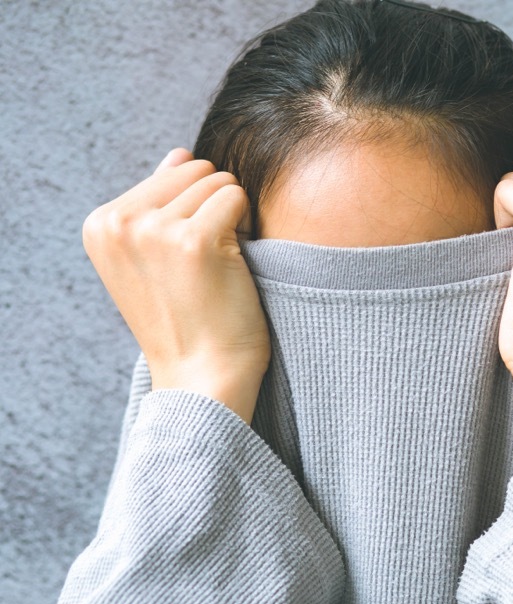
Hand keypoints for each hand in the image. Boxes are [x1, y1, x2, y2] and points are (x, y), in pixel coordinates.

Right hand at [82, 148, 268, 424]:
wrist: (202, 377)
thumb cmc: (187, 319)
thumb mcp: (155, 256)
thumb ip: (162, 200)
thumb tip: (180, 153)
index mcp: (100, 223)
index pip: (172, 172)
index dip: (196, 209)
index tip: (186, 259)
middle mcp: (119, 221)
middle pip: (196, 170)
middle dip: (215, 208)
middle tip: (208, 262)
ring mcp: (154, 229)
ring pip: (220, 182)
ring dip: (233, 221)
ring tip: (218, 268)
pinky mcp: (195, 241)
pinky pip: (238, 199)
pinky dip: (248, 228)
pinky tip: (234, 266)